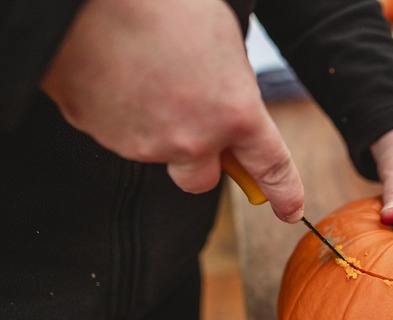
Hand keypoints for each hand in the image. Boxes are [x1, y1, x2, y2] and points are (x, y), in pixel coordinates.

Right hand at [41, 0, 303, 222]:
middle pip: (202, 180)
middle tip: (191, 127)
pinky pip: (121, 136)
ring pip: (159, 152)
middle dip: (201, 161)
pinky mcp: (105, 138)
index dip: (283, 192)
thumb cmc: (164, 7)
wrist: (89, 0)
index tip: (288, 210)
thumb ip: (233, 87)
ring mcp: (146, 144)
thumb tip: (230, 102)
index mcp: (235, 113)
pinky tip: (119, 77)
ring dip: (158, 128)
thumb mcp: (223, 42)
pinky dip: (123, 115)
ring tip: (146, 76)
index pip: (271, 167)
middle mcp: (194, 140)